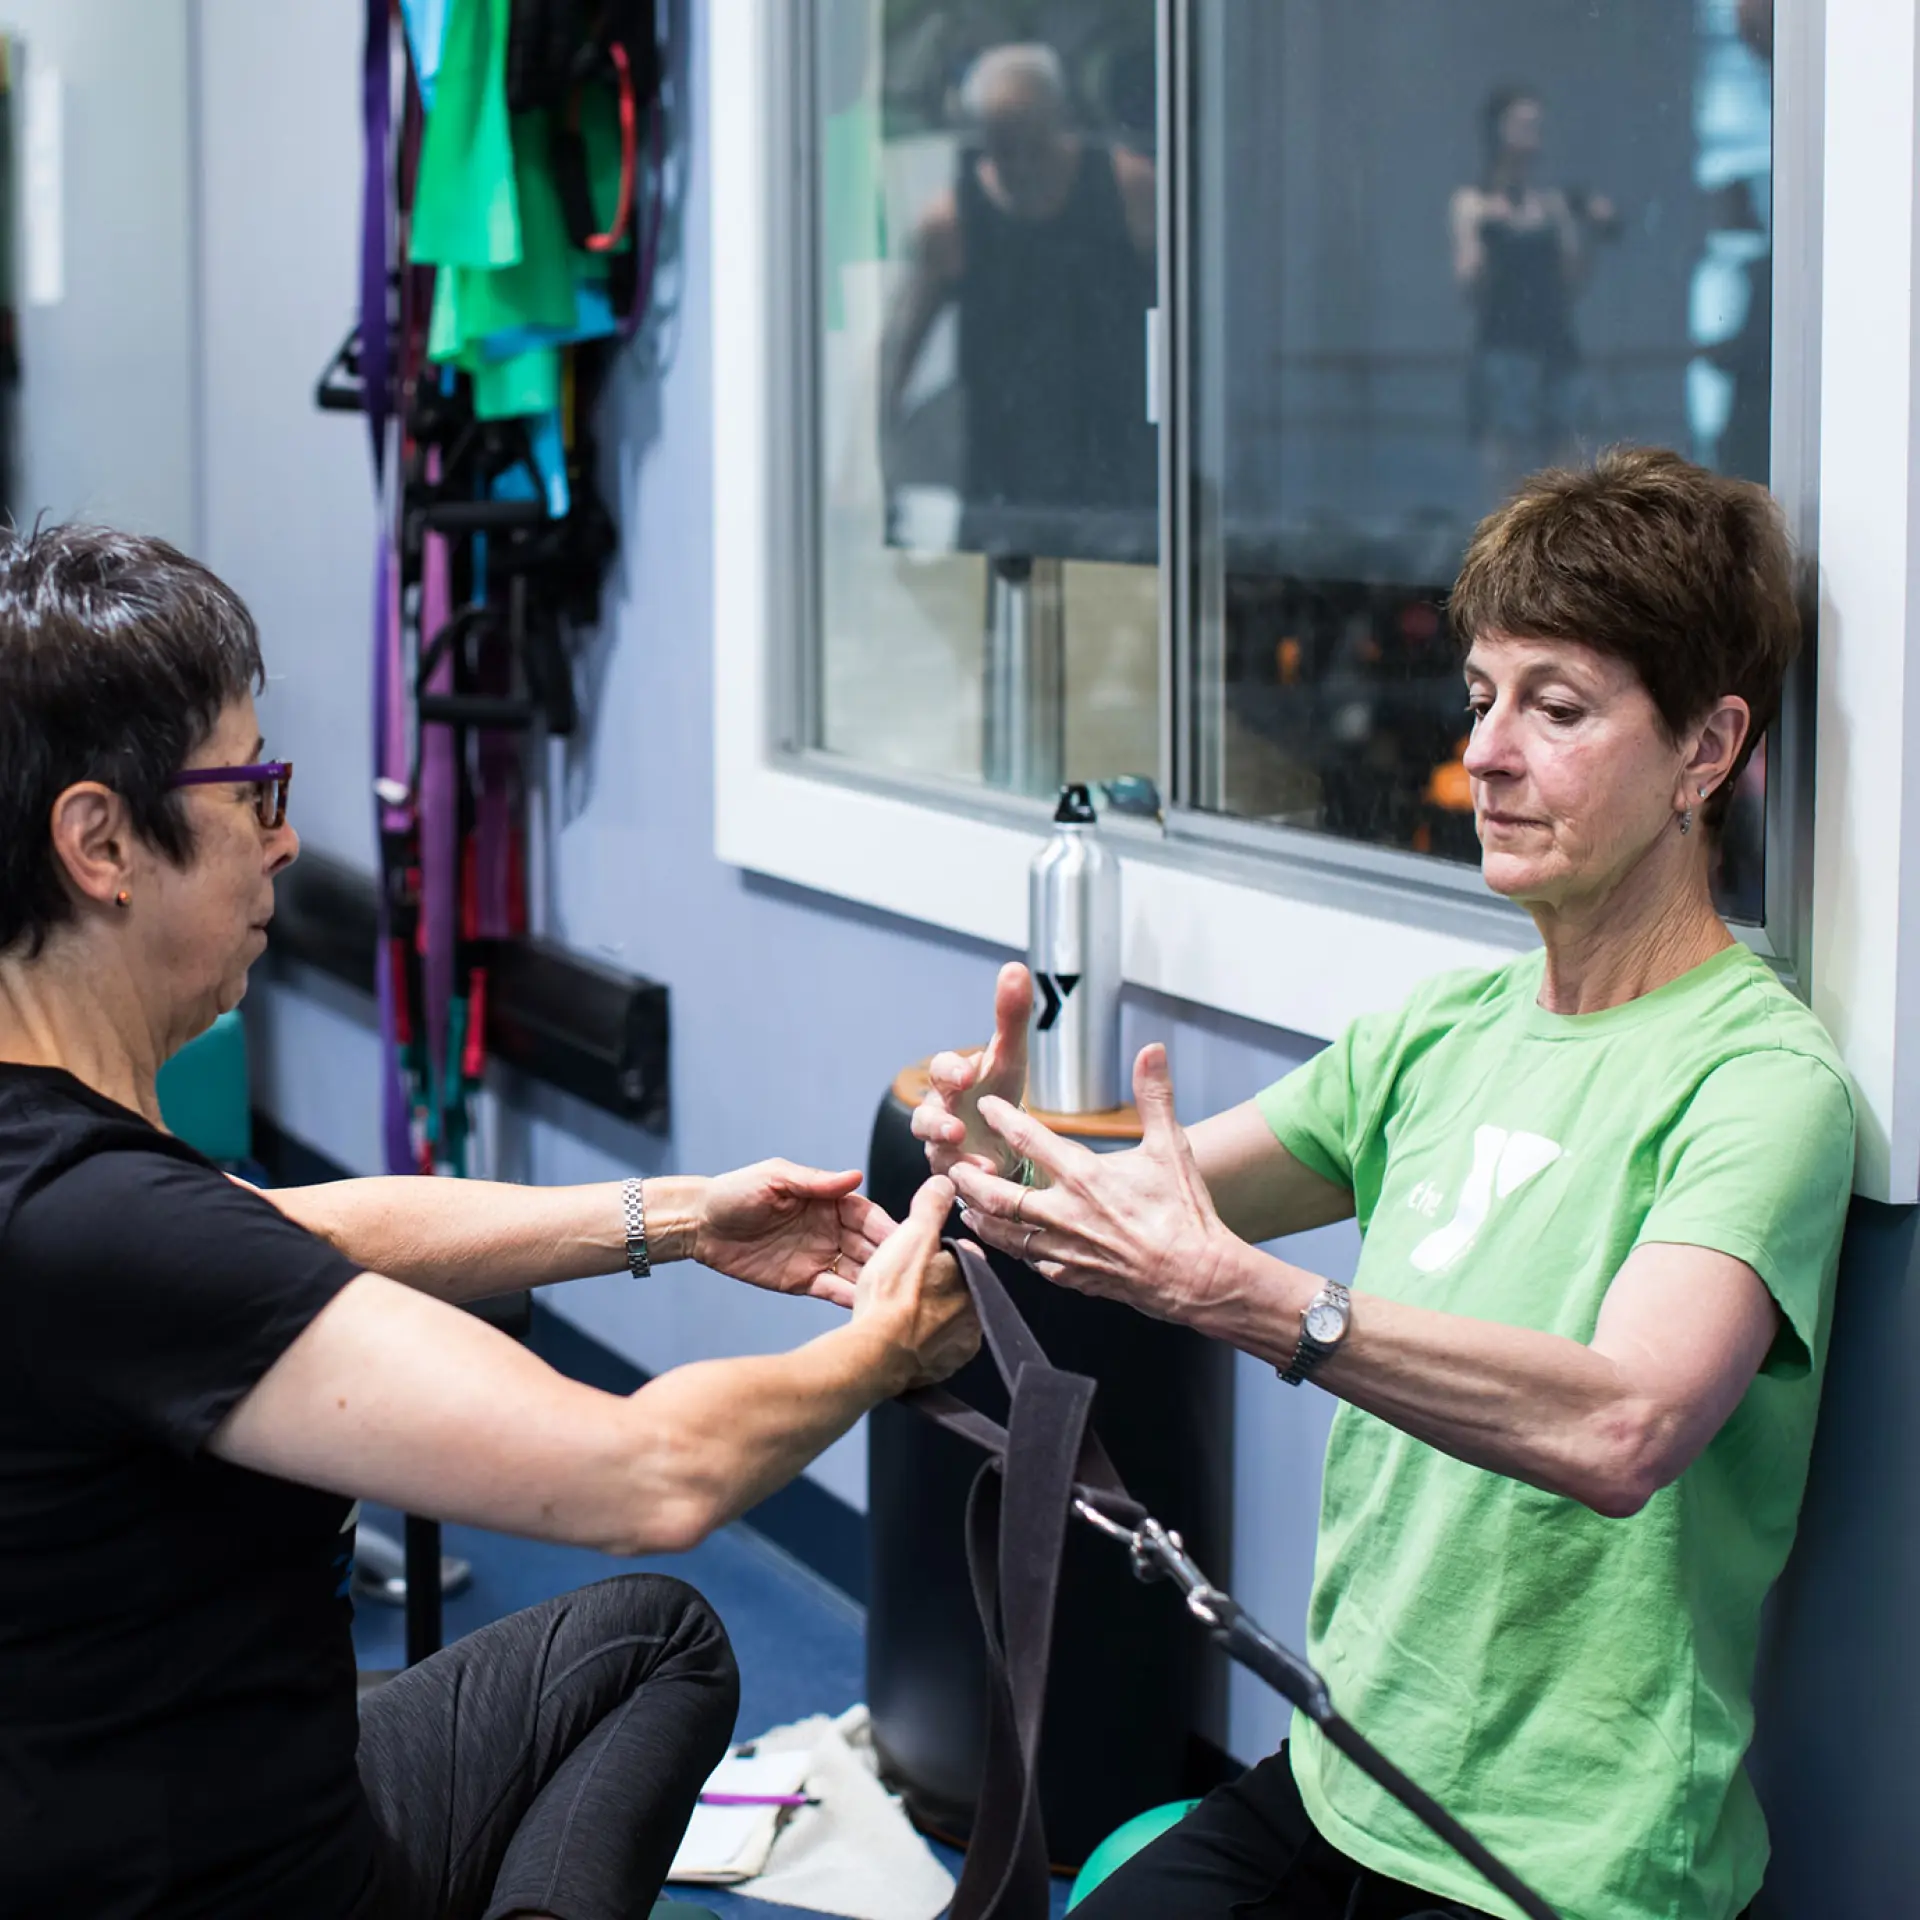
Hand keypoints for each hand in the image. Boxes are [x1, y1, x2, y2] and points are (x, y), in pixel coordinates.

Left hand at [694, 1161, 894, 1307]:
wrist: (699, 1224)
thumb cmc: (735, 1192)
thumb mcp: (775, 1179)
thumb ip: (815, 1182)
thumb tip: (856, 1176)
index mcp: (828, 1201)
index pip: (866, 1214)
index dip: (886, 1227)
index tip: (909, 1238)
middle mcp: (830, 1230)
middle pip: (868, 1246)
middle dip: (888, 1259)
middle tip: (910, 1274)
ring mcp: (818, 1257)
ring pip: (855, 1271)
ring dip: (874, 1282)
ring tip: (893, 1296)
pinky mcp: (802, 1281)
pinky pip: (831, 1290)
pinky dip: (848, 1298)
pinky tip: (865, 1307)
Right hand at [852, 1175, 981, 1389]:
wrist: (876, 1352)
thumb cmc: (893, 1293)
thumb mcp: (911, 1234)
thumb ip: (930, 1206)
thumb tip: (946, 1183)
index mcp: (973, 1277)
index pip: (963, 1256)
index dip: (937, 1251)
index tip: (918, 1255)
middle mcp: (975, 1313)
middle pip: (954, 1288)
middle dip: (933, 1284)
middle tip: (902, 1283)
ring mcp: (961, 1345)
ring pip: (944, 1319)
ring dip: (925, 1313)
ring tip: (896, 1309)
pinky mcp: (943, 1369)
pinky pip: (934, 1349)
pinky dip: (918, 1341)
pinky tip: (898, 1333)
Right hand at [911, 962, 1031, 1178]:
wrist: (1001, 1141)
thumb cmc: (999, 1093)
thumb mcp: (1009, 1057)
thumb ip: (1010, 1016)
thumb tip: (1016, 967)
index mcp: (951, 1081)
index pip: (940, 1070)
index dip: (950, 1071)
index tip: (968, 1073)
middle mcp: (939, 1113)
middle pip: (923, 1116)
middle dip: (937, 1122)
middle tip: (956, 1126)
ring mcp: (941, 1148)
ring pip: (933, 1153)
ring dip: (951, 1158)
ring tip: (976, 1165)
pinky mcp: (952, 1177)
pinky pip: (951, 1182)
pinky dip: (968, 1184)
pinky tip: (989, 1181)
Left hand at [948, 1043, 1234, 1321]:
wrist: (1196, 1276)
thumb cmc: (1184, 1211)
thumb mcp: (1171, 1147)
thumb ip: (1155, 1096)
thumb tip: (1152, 1048)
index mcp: (1085, 1176)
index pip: (1028, 1140)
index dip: (1001, 1119)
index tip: (984, 1106)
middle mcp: (1065, 1213)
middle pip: (997, 1195)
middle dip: (969, 1179)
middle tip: (951, 1166)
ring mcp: (1064, 1249)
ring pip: (1004, 1234)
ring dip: (980, 1216)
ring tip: (964, 1204)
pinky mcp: (1070, 1277)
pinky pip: (1029, 1262)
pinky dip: (1012, 1249)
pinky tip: (1005, 1242)